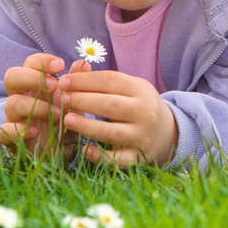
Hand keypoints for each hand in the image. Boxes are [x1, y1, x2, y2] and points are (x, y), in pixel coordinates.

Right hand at [0, 53, 78, 162]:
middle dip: (32, 78)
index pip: (30, 63)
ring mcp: (13, 117)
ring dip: (36, 106)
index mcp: (35, 84)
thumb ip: (76, 84)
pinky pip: (4, 130)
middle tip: (53, 86)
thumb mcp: (74, 103)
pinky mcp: (10, 138)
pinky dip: (19, 130)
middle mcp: (21, 97)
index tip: (61, 65)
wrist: (60, 154)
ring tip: (58, 114)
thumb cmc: (64, 122)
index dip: (42, 60)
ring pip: (12, 103)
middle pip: (12, 76)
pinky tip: (35, 132)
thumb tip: (83, 63)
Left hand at [58, 71, 178, 168]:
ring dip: (87, 126)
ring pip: (112, 132)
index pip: (110, 81)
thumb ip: (103, 81)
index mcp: (141, 90)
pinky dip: (100, 156)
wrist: (166, 132)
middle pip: (111, 105)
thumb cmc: (138, 105)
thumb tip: (75, 68)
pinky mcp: (138, 156)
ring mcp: (142, 136)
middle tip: (62, 98)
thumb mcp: (128, 87)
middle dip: (83, 100)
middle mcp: (145, 112)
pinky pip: (118, 159)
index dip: (85, 80)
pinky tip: (85, 150)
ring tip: (67, 119)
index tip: (64, 81)